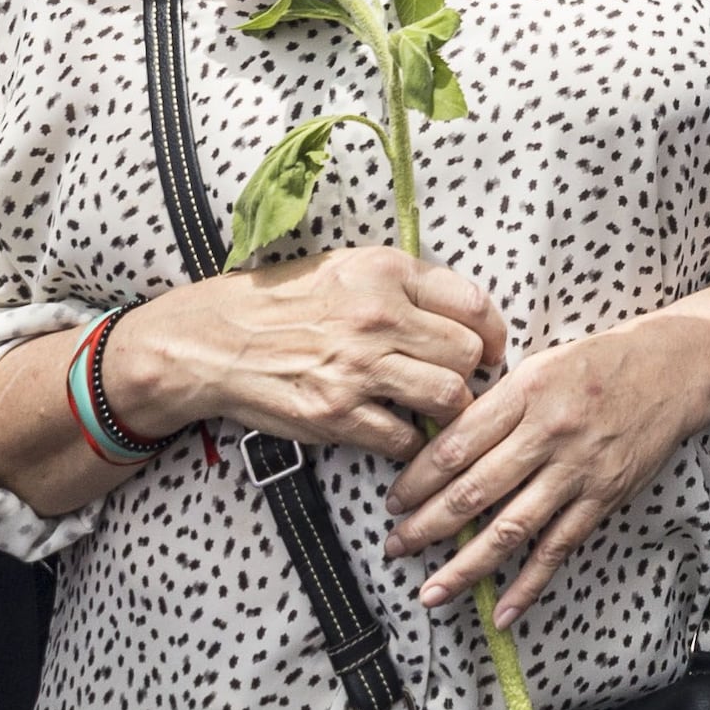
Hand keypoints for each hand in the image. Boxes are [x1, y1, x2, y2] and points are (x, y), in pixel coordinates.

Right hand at [105, 246, 507, 462]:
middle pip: (469, 355)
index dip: (494, 332)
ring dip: (451, 411)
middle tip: (462, 383)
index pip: (473, 303)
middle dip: (474, 374)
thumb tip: (467, 312)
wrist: (216, 341)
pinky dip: (410, 442)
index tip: (492, 349)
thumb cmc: (288, 301)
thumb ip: (407, 282)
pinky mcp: (336, 415)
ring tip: (439, 411)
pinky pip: (404, 438)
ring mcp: (357, 369)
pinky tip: (399, 431)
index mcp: (386, 272)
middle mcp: (377, 317)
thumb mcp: (348, 267)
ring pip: (448, 398)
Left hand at [390, 307, 709, 623]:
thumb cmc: (599, 363)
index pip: (456, 444)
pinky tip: (502, 611)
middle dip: (426, 526)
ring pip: (510, 528)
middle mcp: (549, 433)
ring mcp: (578, 470)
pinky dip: (528, 584)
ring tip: (431, 592)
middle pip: (474, 490)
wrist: (674, 369)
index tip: (393, 502)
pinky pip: (558, 547)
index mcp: (525, 393)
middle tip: (395, 547)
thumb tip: (440, 445)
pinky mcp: (604, 497)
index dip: (417, 479)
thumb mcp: (541, 364)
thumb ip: (496, 403)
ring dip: (466, 566)